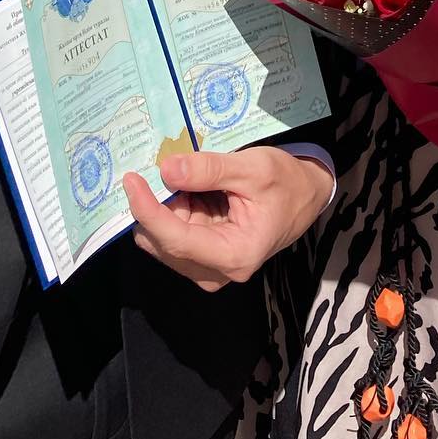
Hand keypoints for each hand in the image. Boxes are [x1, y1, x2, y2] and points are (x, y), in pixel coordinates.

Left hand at [124, 147, 333, 291]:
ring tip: (184, 174)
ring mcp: (209, 269)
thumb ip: (209, 169)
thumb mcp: (252, 168)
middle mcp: (217, 272)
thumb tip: (166, 169)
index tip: (131, 181)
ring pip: (164, 240)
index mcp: (234, 255)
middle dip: (154, 206)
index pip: (175, 239)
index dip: (147, 211)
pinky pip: (175, 235)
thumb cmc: (285, 182)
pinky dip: (173, 209)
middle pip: (164, 243)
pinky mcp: (205, 258)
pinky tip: (189, 187)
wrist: (306, 196)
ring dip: (164, 206)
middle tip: (155, 166)